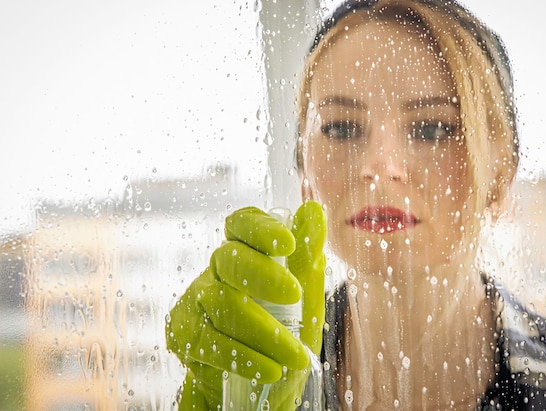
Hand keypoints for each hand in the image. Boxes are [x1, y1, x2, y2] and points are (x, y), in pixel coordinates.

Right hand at [165, 201, 326, 409]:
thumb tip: (313, 210)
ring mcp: (196, 301)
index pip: (242, 224)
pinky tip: (271, 369)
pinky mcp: (184, 335)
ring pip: (223, 305)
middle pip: (229, 260)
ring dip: (264, 332)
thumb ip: (307, 257)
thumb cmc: (283, 329)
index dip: (261, 228)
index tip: (288, 243)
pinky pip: (210, 342)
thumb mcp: (305, 297)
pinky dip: (244, 357)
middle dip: (263, 276)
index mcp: (245, 252)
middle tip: (295, 294)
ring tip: (296, 356)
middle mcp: (216, 271)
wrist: (257, 383)